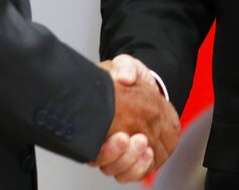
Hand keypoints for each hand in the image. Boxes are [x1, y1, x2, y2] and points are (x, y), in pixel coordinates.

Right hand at [92, 55, 179, 182]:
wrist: (144, 85)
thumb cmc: (127, 77)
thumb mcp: (124, 65)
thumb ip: (124, 66)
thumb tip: (124, 77)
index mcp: (92, 120)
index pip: (88, 146)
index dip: (103, 149)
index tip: (119, 136)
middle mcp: (101, 141)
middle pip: (104, 163)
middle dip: (119, 156)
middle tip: (130, 139)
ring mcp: (117, 151)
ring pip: (118, 170)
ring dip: (131, 162)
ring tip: (144, 146)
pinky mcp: (133, 156)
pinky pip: (134, 173)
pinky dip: (141, 167)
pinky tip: (149, 153)